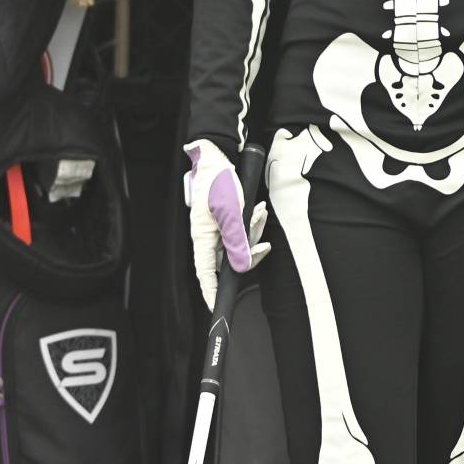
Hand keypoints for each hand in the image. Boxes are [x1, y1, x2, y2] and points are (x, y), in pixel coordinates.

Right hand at [184, 137, 270, 308]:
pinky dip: (252, 222)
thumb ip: (237, 242)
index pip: (205, 272)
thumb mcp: (230, 212)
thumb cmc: (217, 181)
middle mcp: (209, 235)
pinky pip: (242, 230)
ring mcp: (218, 227)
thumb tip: (241, 267)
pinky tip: (256, 209)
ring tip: (258, 212)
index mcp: (202, 237)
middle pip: (230, 257)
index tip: (217, 308)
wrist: (217, 155)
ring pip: (240, 243)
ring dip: (253, 230)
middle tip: (260, 239)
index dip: (211, 291)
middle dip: (249, 249)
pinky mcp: (227, 219)